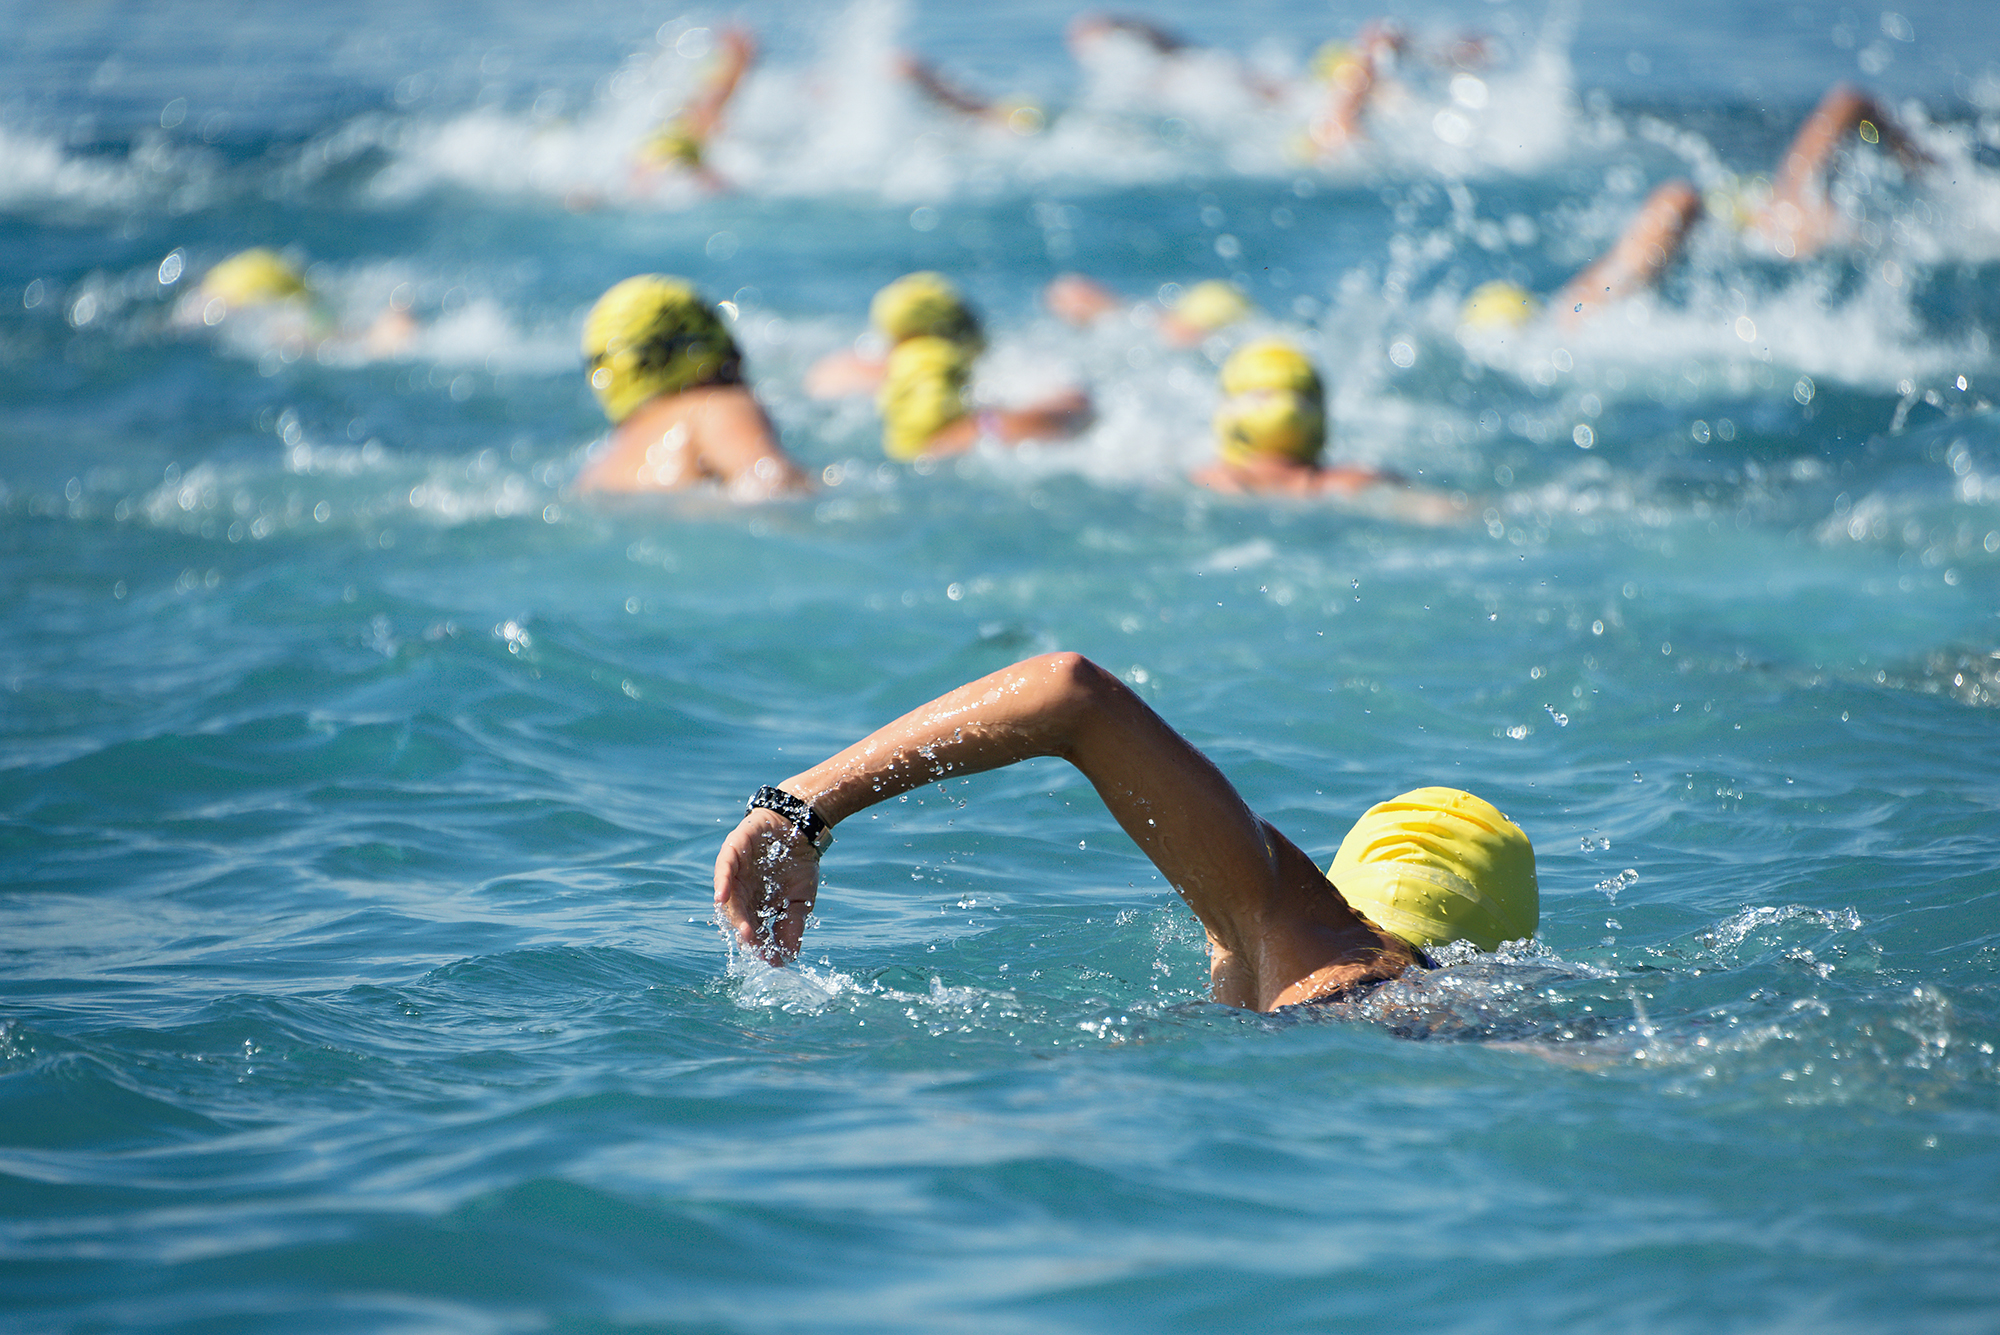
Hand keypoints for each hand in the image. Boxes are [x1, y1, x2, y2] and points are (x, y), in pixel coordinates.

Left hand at [713, 808, 820, 963]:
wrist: (802, 828)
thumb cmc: (799, 865)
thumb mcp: (800, 900)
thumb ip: (792, 925)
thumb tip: (789, 957)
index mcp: (753, 905)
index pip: (752, 930)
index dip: (760, 945)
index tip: (771, 960)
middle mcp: (740, 892)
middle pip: (738, 918)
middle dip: (747, 935)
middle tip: (758, 948)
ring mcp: (734, 872)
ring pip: (729, 899)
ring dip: (736, 916)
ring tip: (745, 933)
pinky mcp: (732, 851)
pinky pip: (723, 869)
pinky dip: (722, 883)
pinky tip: (722, 897)